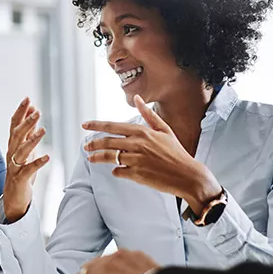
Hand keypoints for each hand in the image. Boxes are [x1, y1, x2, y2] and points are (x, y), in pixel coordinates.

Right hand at [3, 97, 49, 221]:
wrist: (13, 197)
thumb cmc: (21, 172)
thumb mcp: (25, 150)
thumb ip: (28, 133)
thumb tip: (33, 115)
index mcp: (13, 145)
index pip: (14, 125)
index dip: (20, 112)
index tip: (28, 99)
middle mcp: (11, 153)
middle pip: (17, 135)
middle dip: (26, 122)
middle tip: (37, 111)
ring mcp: (14, 166)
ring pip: (21, 151)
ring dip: (32, 139)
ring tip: (43, 130)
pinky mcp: (20, 178)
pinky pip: (29, 169)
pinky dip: (37, 162)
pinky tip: (47, 157)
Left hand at [82, 95, 221, 214]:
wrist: (187, 175)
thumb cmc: (176, 152)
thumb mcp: (164, 130)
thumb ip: (148, 114)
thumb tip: (137, 98)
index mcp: (142, 132)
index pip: (112, 126)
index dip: (96, 125)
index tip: (84, 125)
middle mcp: (137, 144)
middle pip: (107, 142)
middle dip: (93, 144)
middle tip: (86, 146)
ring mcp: (136, 160)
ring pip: (109, 157)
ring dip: (97, 158)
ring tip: (91, 158)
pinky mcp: (136, 174)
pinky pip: (118, 171)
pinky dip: (116, 171)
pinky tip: (117, 171)